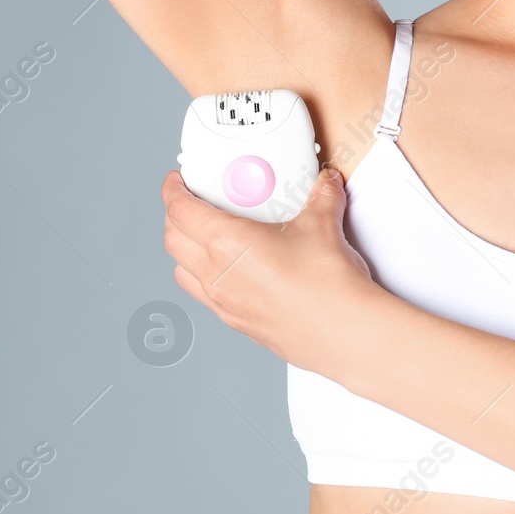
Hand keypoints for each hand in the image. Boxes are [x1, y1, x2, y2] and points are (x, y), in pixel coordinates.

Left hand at [160, 166, 375, 369]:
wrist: (342, 332)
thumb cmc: (325, 286)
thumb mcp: (322, 225)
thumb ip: (321, 197)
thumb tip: (324, 184)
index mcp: (227, 242)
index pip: (179, 210)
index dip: (172, 191)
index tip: (175, 181)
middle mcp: (217, 274)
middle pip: (172, 240)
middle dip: (174, 217)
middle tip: (190, 203)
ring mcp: (224, 302)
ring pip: (181, 271)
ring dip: (183, 251)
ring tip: (202, 237)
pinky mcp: (237, 322)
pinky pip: (203, 296)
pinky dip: (202, 278)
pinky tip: (227, 272)